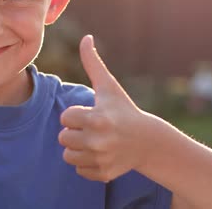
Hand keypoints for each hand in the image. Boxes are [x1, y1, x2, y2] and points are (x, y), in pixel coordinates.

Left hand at [58, 35, 148, 181]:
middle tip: (95, 129)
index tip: (92, 114)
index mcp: (96, 119)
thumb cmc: (123, 110)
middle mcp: (98, 141)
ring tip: (96, 141)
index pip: (65, 118)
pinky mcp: (103, 174)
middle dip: (76, 132)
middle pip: (63, 138)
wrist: (148, 141)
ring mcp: (101, 159)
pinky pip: (79, 169)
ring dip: (78, 148)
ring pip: (67, 155)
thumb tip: (86, 37)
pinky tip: (102, 154)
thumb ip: (92, 62)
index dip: (76, 115)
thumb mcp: (108, 86)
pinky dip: (87, 163)